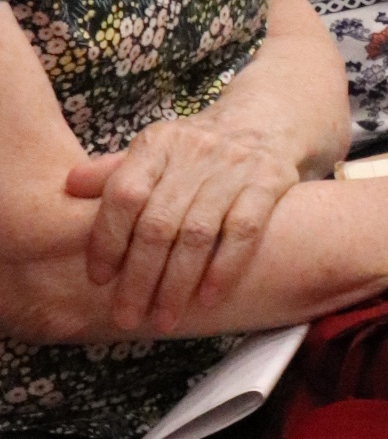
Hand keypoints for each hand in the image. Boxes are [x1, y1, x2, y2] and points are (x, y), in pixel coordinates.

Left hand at [65, 114, 308, 332]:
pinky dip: (224, 268)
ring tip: (165, 319)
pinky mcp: (269, 181)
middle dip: (139, 278)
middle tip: (127, 317)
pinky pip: (244, 231)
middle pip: (159, 223)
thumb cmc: (197, 148)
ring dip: (177, 284)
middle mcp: (195, 150)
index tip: (99, 279)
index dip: (107, 240)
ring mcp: (235, 166)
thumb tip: (68, 185)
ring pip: (197, 234)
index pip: (125, 194)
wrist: (267, 118)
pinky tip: (208, 299)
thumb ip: (115, 172)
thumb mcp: (156, 150)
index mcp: (159, 143)